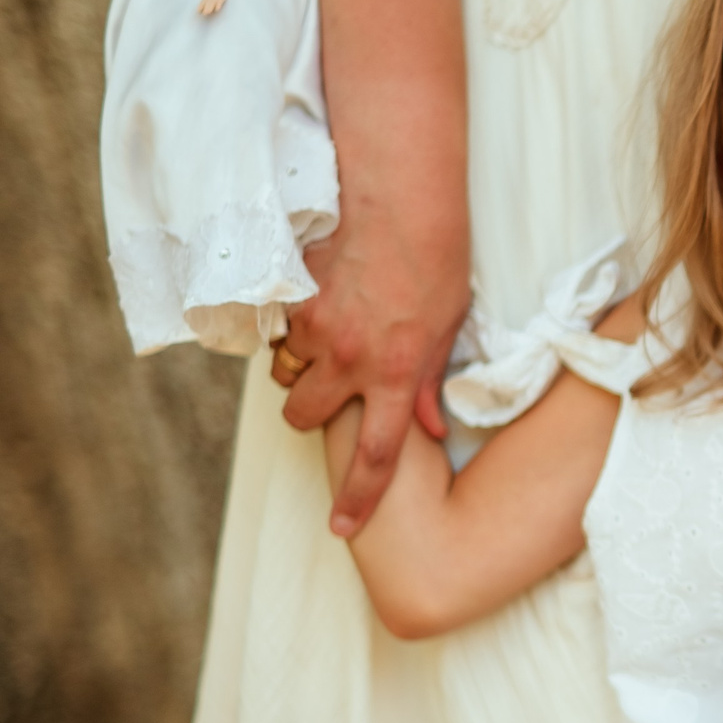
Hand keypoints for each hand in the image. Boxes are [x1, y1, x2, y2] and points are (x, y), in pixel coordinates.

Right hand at [273, 217, 470, 536]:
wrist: (400, 195)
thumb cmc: (437, 257)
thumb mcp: (448, 326)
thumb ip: (431, 382)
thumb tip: (430, 430)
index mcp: (399, 373)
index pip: (377, 455)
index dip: (359, 499)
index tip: (343, 528)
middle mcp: (351, 358)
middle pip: (305, 418)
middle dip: (310, 413)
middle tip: (330, 388)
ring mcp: (314, 328)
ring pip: (284, 373)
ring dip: (299, 365)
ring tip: (328, 334)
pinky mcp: (288, 296)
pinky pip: (274, 329)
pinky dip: (287, 326)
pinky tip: (312, 301)